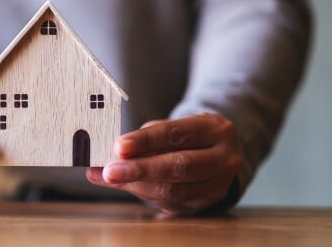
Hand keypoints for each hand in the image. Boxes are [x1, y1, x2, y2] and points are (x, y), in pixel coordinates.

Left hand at [86, 113, 242, 215]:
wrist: (219, 154)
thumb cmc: (188, 136)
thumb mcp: (174, 127)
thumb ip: (144, 139)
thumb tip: (108, 155)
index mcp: (216, 130)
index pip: (178, 134)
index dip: (146, 141)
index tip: (119, 146)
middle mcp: (224, 159)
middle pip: (179, 167)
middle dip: (140, 170)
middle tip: (110, 171)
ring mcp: (217, 186)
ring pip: (174, 191)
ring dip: (136, 185)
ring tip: (108, 177)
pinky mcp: (204, 204)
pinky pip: (169, 203)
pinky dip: (142, 194)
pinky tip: (123, 185)